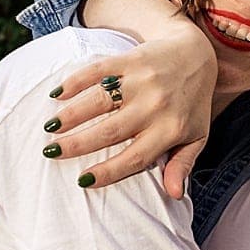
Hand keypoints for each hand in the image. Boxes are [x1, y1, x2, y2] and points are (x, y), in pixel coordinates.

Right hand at [43, 26, 215, 197]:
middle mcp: (155, 106)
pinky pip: (97, 71)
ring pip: (99, 101)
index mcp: (170, 130)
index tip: (82, 180)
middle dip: (77, 144)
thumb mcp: (196, 137)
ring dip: (71, 115)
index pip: (134, 158)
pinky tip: (57, 95)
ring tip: (50, 128)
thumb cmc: (192, 103)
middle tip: (51, 153)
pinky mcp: (131, 59)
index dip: (107, 172)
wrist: (198, 54)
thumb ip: (182, 164)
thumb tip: (173, 194)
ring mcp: (142, 81)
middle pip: (109, 131)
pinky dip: (75, 82)